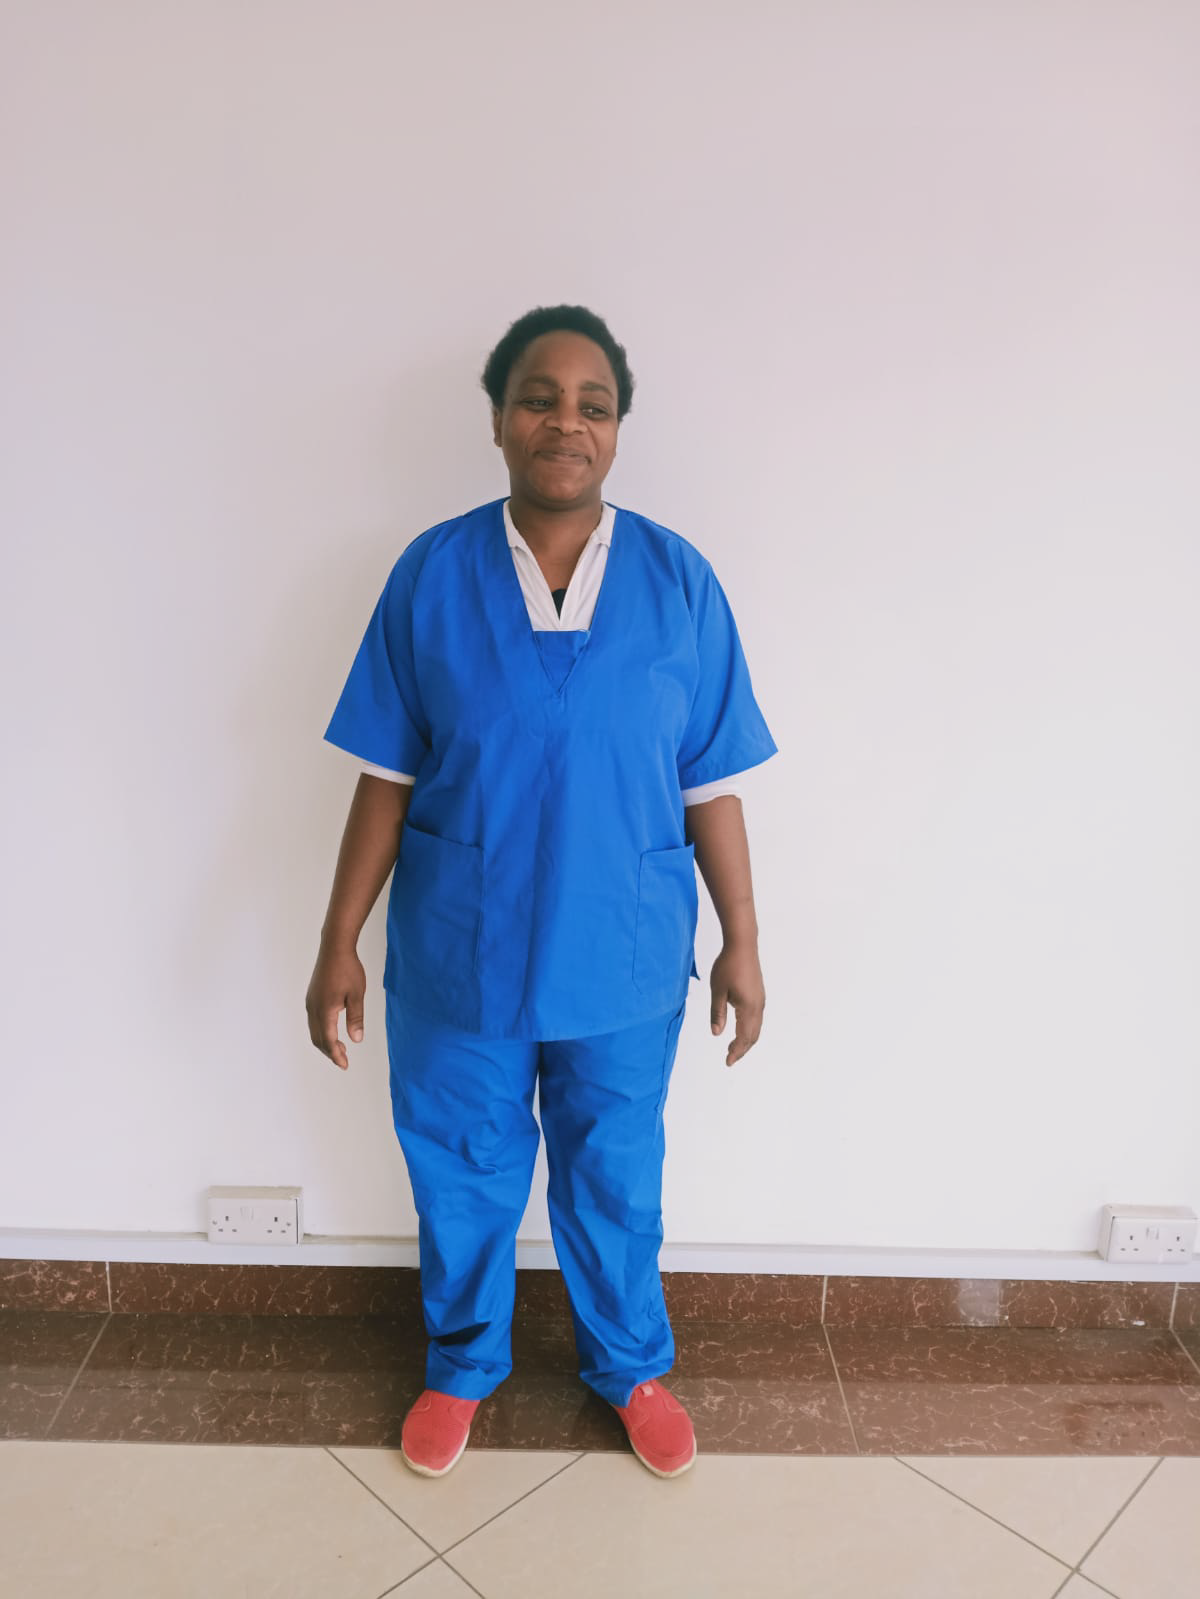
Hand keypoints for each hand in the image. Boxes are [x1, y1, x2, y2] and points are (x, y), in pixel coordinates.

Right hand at [305, 941, 366, 1071]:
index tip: (345, 1065)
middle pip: (318, 1039)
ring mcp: (310, 1002)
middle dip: (330, 1052)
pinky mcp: (311, 997)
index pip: (329, 1041)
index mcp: (325, 1010)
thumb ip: (356, 1018)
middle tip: (344, 1060)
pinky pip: (314, 1021)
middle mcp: (313, 1008)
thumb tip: (356, 1040)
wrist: (334, 948)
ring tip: (340, 1047)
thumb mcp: (357, 995)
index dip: (336, 1055)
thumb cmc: (348, 969)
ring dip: (325, 1042)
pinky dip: (322, 1031)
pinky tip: (333, 1030)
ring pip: (314, 1031)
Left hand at [709, 939, 764, 1066]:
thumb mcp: (717, 991)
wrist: (743, 945)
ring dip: (746, 1040)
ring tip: (733, 1046)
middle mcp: (758, 1007)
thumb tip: (716, 1034)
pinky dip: (749, 1029)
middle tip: (729, 1058)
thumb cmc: (728, 966)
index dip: (736, 1051)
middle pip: (752, 1036)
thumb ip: (717, 1013)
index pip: (743, 1037)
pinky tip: (740, 1028)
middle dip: (742, 1049)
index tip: (727, 1062)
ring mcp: (760, 1000)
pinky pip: (756, 1018)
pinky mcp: (759, 994)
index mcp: (748, 1008)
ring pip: (756, 1028)